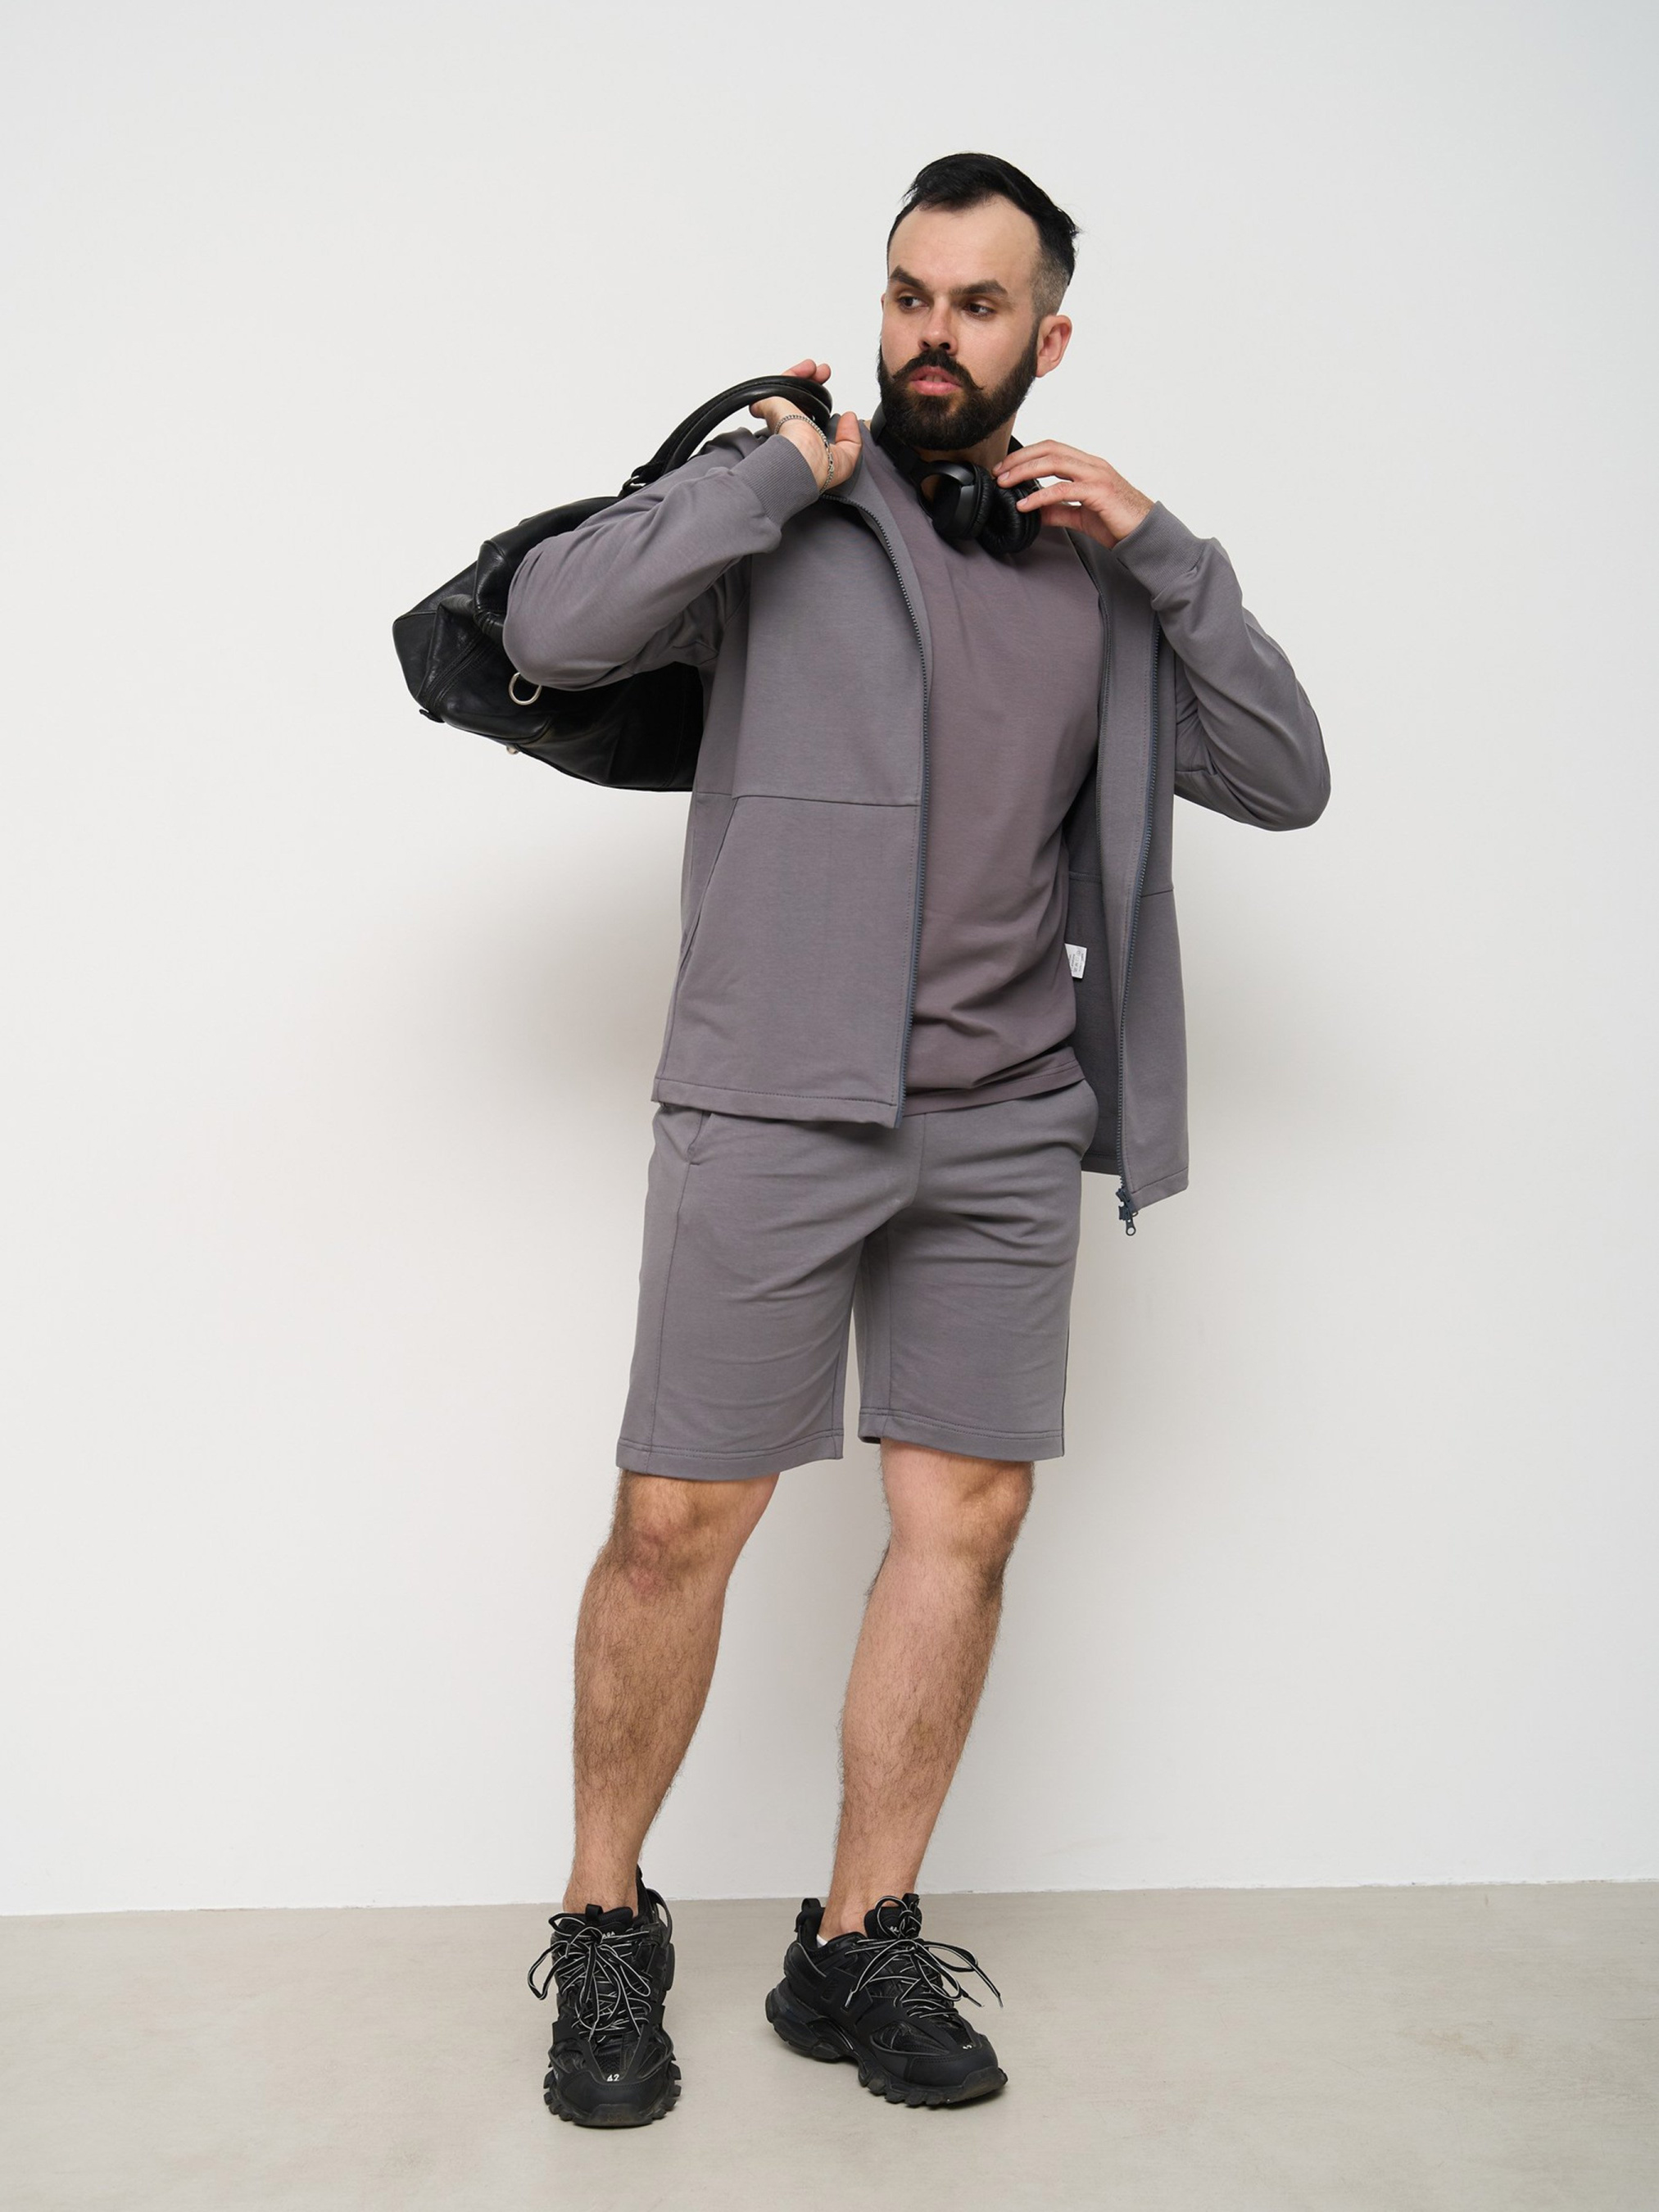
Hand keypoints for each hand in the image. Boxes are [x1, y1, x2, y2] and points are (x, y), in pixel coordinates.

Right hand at [750, 358, 861, 492]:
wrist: (799, 462)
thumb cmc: (816, 468)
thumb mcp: (845, 460)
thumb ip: (851, 440)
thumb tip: (849, 418)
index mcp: (804, 441)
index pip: (811, 418)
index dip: (821, 405)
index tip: (832, 400)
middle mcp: (790, 427)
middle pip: (799, 399)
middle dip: (814, 383)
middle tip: (826, 374)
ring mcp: (780, 414)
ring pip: (790, 388)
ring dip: (806, 375)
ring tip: (820, 370)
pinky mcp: (772, 403)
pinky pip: (780, 381)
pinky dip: (795, 372)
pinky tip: (807, 369)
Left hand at [992, 440, 1154, 548]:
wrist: (1145, 535)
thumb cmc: (1119, 523)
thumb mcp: (1081, 515)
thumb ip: (1059, 510)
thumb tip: (1036, 512)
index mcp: (1088, 466)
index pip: (1052, 449)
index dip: (1026, 455)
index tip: (1005, 468)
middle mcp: (1092, 465)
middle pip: (1049, 450)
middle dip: (1020, 459)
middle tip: (998, 472)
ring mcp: (1096, 476)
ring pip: (1054, 463)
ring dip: (1024, 471)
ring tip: (1005, 483)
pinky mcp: (1098, 492)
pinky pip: (1063, 490)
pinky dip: (1040, 496)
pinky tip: (1025, 504)